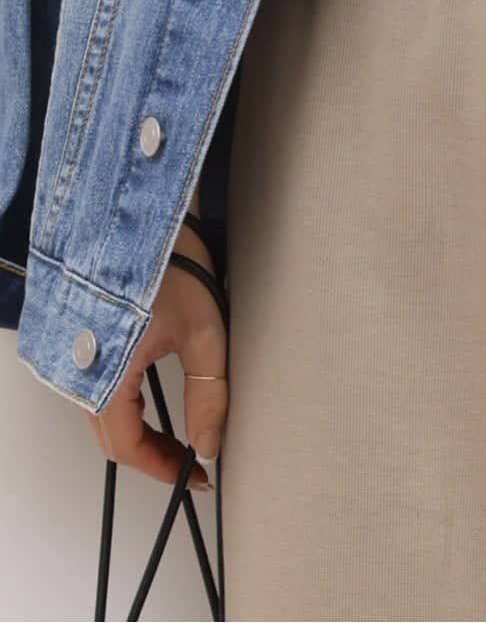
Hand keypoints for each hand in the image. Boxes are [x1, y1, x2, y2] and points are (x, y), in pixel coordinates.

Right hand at [85, 220, 227, 487]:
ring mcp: (72, 357)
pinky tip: (151, 405)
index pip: (129, 448)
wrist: (136, 212)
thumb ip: (209, 393)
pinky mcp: (75, 340)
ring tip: (177, 438)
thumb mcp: (204, 330)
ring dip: (138, 433)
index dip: (163, 469)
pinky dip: (123, 408)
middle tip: (191, 462)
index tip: (197, 476)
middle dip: (153, 456)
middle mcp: (77, 374)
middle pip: (112, 439)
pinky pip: (94, 391)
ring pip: (102, 417)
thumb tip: (210, 443)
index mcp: (105, 378)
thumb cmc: (169, 263)